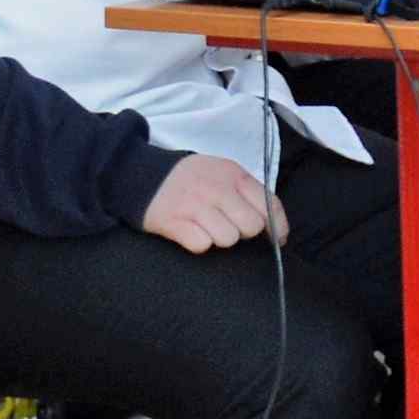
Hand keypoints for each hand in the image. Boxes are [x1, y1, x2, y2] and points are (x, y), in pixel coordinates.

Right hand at [140, 153, 283, 253]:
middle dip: (244, 232)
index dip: (277, 226)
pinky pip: (201, 244)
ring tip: (206, 227)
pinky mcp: (172, 221)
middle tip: (228, 226)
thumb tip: (274, 227)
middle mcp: (216, 188)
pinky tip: (191, 232)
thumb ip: (247, 193)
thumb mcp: (222, 174)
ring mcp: (194, 205)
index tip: (276, 238)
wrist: (140, 175)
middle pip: (251, 226)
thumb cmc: (190, 180)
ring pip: (228, 238)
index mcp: (233, 174)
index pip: (270, 204)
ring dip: (219, 239)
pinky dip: (198, 243)